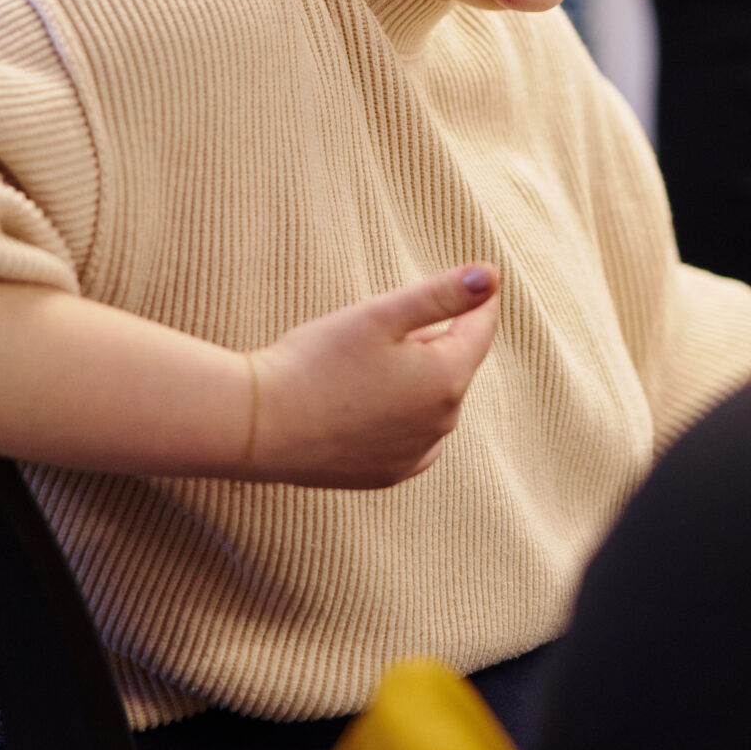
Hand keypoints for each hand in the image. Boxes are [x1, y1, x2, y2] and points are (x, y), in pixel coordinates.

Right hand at [244, 264, 500, 487]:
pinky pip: (413, 436)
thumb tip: (492, 275)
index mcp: (446, 380)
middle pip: (453, 365)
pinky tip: (369, 403)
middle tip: (386, 324)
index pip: (480, 329)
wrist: (258, 425)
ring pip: (432, 401)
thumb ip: (442, 293)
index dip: (476, 299)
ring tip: (366, 363)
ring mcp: (415, 455)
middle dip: (433, 339)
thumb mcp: (380, 314)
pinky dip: (402, 415)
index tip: (475, 280)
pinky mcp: (387, 475)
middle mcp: (442, 424)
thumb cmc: (316, 361)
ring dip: (416, 377)